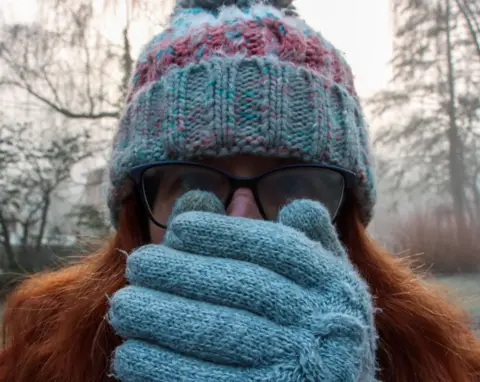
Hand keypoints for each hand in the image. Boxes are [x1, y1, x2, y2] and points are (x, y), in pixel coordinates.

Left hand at [108, 192, 377, 380]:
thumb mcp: (320, 278)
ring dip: (163, 319)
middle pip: (245, 287)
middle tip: (137, 264)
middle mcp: (329, 325)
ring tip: (122, 306)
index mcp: (336, 285)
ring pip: (224, 334)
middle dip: (183, 273)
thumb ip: (298, 238)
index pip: (278, 248)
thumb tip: (247, 194)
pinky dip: (165, 369)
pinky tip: (131, 356)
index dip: (225, 233)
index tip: (178, 228)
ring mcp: (303, 369)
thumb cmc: (315, 328)